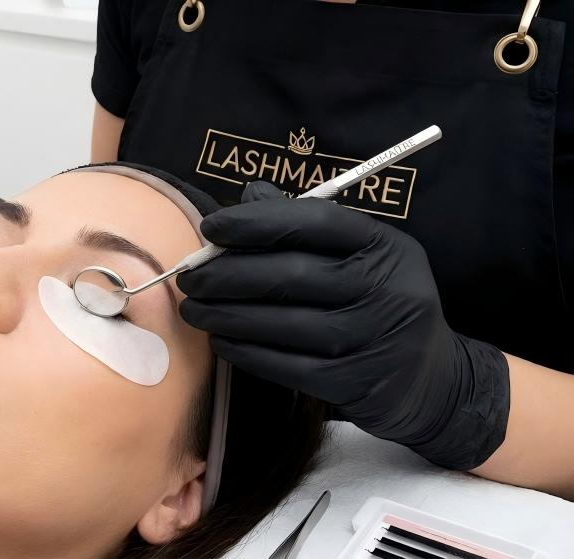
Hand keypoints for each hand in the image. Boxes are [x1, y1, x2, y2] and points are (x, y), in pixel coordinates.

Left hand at [177, 182, 509, 469]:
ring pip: (281, 323)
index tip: (211, 227)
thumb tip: (249, 196)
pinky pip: (284, 365)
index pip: (315, 221)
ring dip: (225, 315)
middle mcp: (384, 289)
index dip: (257, 222)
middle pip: (289, 274)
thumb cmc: (380, 304)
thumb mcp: (362, 257)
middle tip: (189, 277)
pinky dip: (244, 352)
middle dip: (226, 274)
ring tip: (193, 310)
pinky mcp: (353, 382)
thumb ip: (307, 226)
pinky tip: (221, 342)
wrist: (432, 382)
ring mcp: (370, 338)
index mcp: (385, 246)